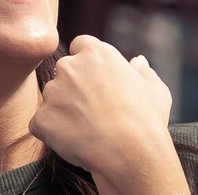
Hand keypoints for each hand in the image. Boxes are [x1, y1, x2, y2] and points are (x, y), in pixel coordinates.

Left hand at [30, 35, 186, 193]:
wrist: (129, 152)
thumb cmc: (146, 119)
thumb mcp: (155, 90)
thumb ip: (143, 71)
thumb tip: (138, 61)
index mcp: (96, 53)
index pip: (81, 46)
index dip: (88, 63)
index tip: (97, 81)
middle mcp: (69, 66)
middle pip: (65, 71)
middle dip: (74, 86)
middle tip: (94, 110)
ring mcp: (52, 92)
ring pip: (53, 98)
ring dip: (63, 109)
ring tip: (88, 130)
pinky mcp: (41, 118)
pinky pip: (42, 124)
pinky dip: (53, 132)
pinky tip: (74, 142)